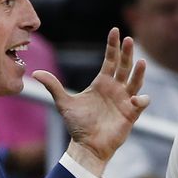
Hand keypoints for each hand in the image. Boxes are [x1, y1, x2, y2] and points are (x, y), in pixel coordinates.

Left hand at [33, 28, 148, 174]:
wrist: (86, 146)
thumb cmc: (77, 125)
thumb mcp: (64, 103)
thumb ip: (53, 86)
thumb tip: (35, 73)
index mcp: (102, 83)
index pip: (110, 60)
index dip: (113, 46)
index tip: (115, 30)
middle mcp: (115, 88)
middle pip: (124, 66)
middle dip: (127, 53)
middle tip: (128, 39)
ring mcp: (125, 100)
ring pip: (135, 82)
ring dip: (139, 72)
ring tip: (141, 62)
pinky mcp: (131, 114)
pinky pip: (141, 103)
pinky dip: (142, 100)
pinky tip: (137, 99)